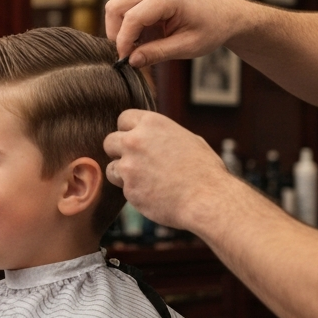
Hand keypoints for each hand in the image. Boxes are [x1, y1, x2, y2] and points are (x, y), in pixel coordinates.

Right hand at [104, 0, 239, 66]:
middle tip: (128, 54)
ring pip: (117, 6)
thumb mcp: (187, 47)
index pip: (132, 18)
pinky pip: (126, 7)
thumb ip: (157, 53)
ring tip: (139, 47)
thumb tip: (131, 61)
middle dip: (116, 33)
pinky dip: (129, 25)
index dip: (124, 41)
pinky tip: (145, 38)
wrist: (224, 14)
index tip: (125, 60)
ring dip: (122, 29)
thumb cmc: (211, 29)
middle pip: (116, 7)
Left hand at [104, 109, 234, 232]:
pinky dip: (135, 192)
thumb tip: (154, 136)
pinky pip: (123, 189)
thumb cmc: (205, 170)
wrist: (207, 198)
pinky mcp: (128, 189)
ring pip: (111, 168)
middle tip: (135, 162)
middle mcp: (135, 141)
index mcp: (151, 123)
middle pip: (109, 142)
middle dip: (118, 152)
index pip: (123, 119)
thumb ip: (163, 135)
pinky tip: (154, 194)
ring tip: (147, 181)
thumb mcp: (188, 139)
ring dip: (124, 175)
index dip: (128, 131)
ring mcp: (129, 165)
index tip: (135, 141)